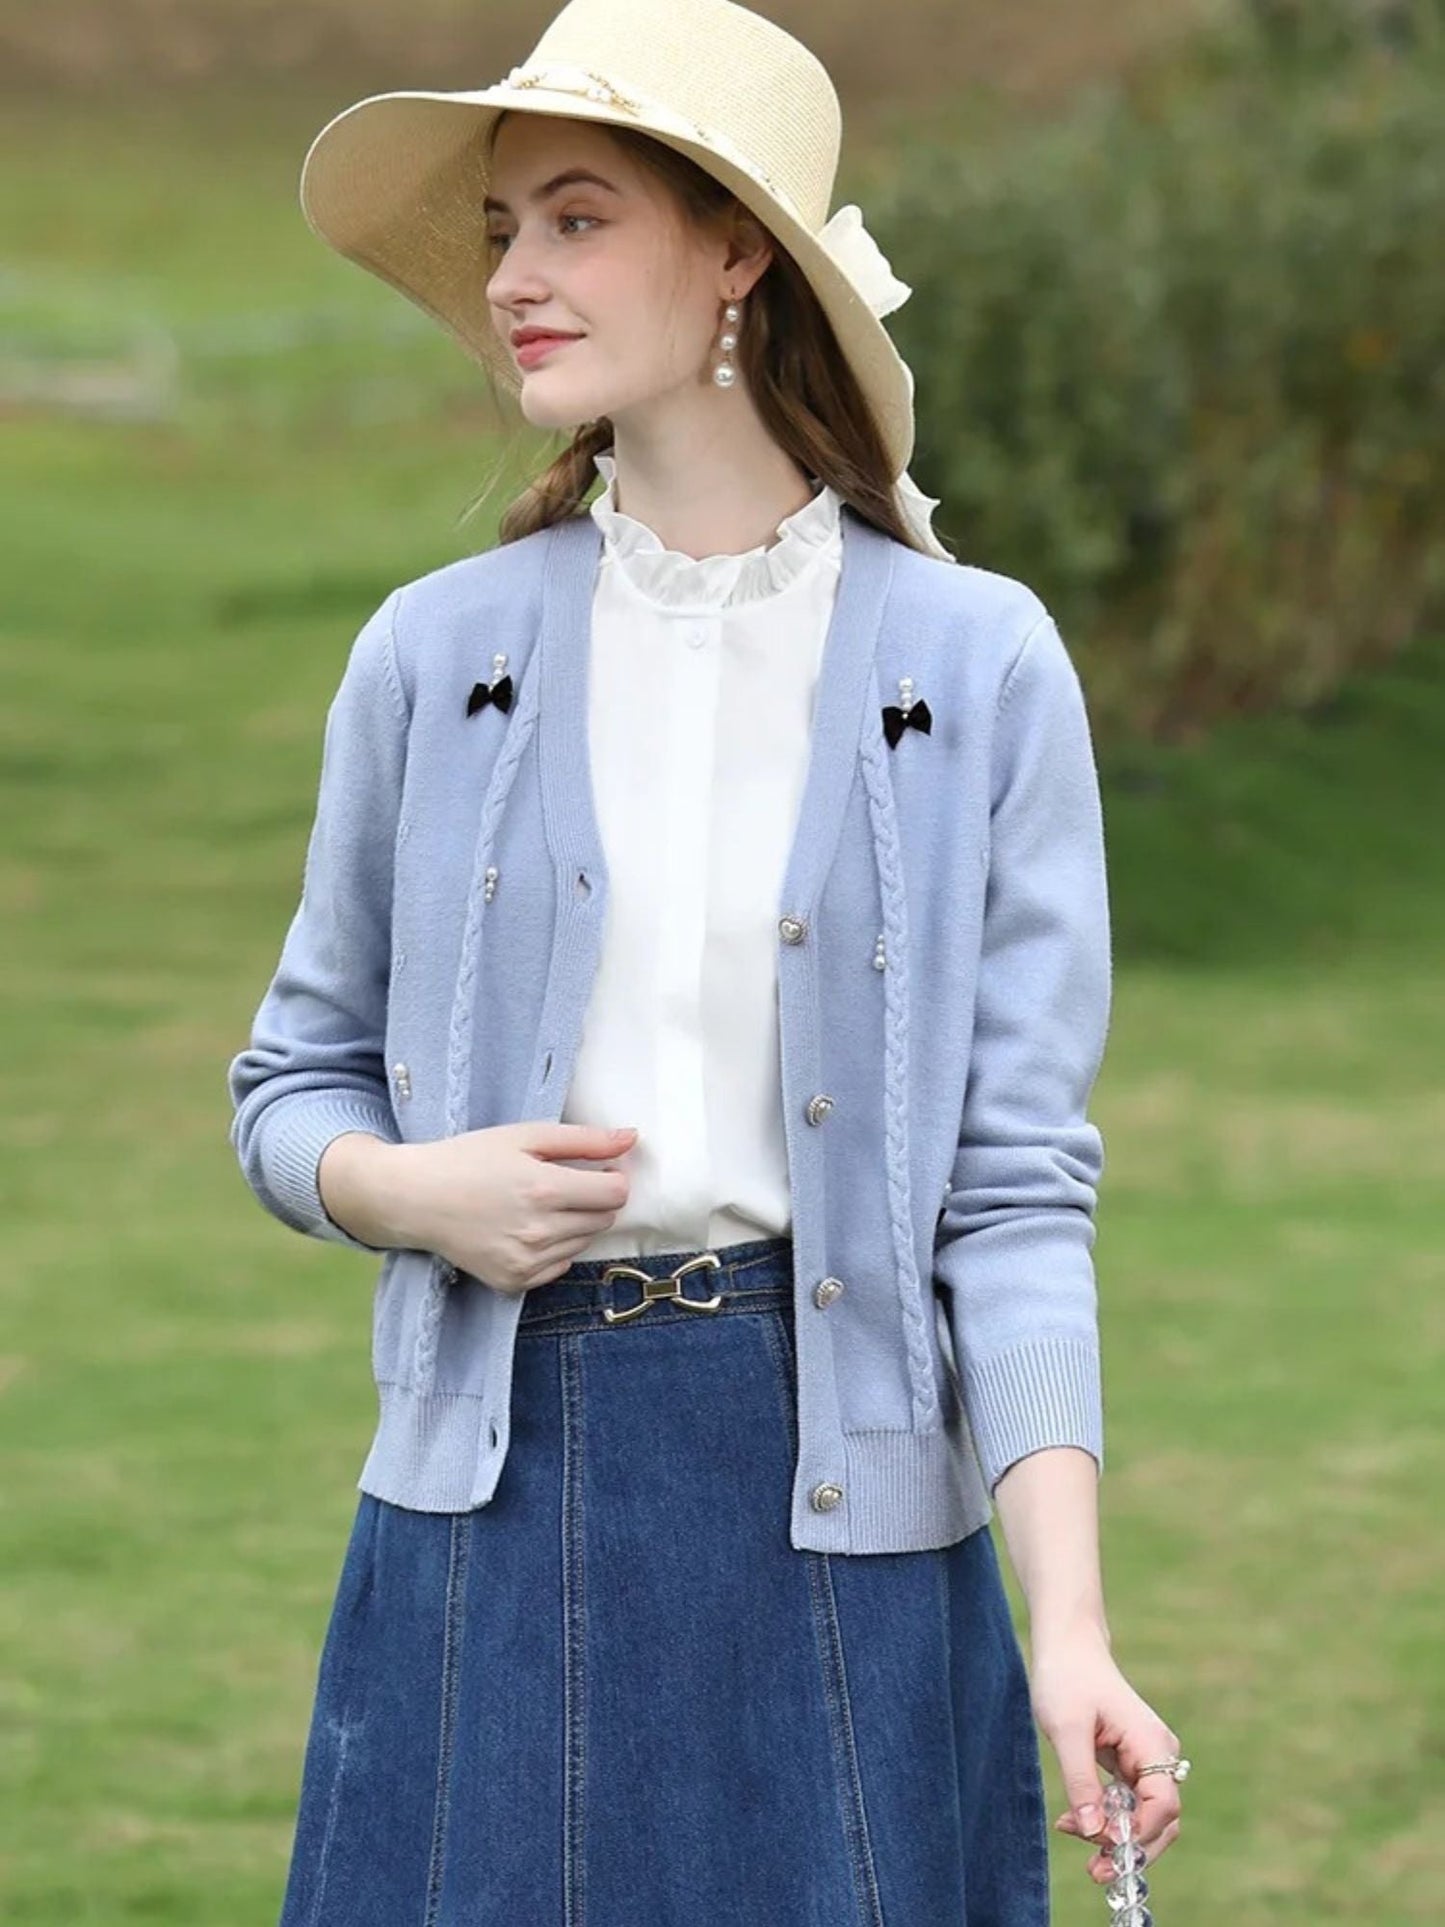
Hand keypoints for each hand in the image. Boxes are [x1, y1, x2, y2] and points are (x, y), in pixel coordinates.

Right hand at [394, 1120, 639, 1293]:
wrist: (416, 1199)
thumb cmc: (469, 1158)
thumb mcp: (525, 1135)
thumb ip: (584, 1139)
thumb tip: (632, 1139)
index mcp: (545, 1190)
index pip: (616, 1194)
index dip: (612, 1178)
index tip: (595, 1171)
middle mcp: (540, 1232)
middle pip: (604, 1220)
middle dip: (593, 1200)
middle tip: (559, 1185)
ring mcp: (526, 1262)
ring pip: (584, 1243)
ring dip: (574, 1224)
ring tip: (537, 1205)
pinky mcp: (514, 1282)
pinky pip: (559, 1266)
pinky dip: (553, 1248)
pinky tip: (524, 1229)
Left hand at [1028, 1624, 1184, 1888]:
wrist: (1067, 1647)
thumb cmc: (1066, 1679)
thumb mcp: (1066, 1729)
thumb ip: (1080, 1780)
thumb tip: (1093, 1833)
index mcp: (1151, 1743)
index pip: (1164, 1805)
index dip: (1138, 1833)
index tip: (1100, 1843)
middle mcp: (1157, 1754)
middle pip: (1162, 1820)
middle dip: (1130, 1847)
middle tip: (1093, 1869)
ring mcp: (1146, 1760)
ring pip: (1145, 1816)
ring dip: (1115, 1836)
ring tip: (1072, 1833)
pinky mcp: (1130, 1763)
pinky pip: (1128, 1804)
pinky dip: (1107, 1818)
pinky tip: (1074, 1819)